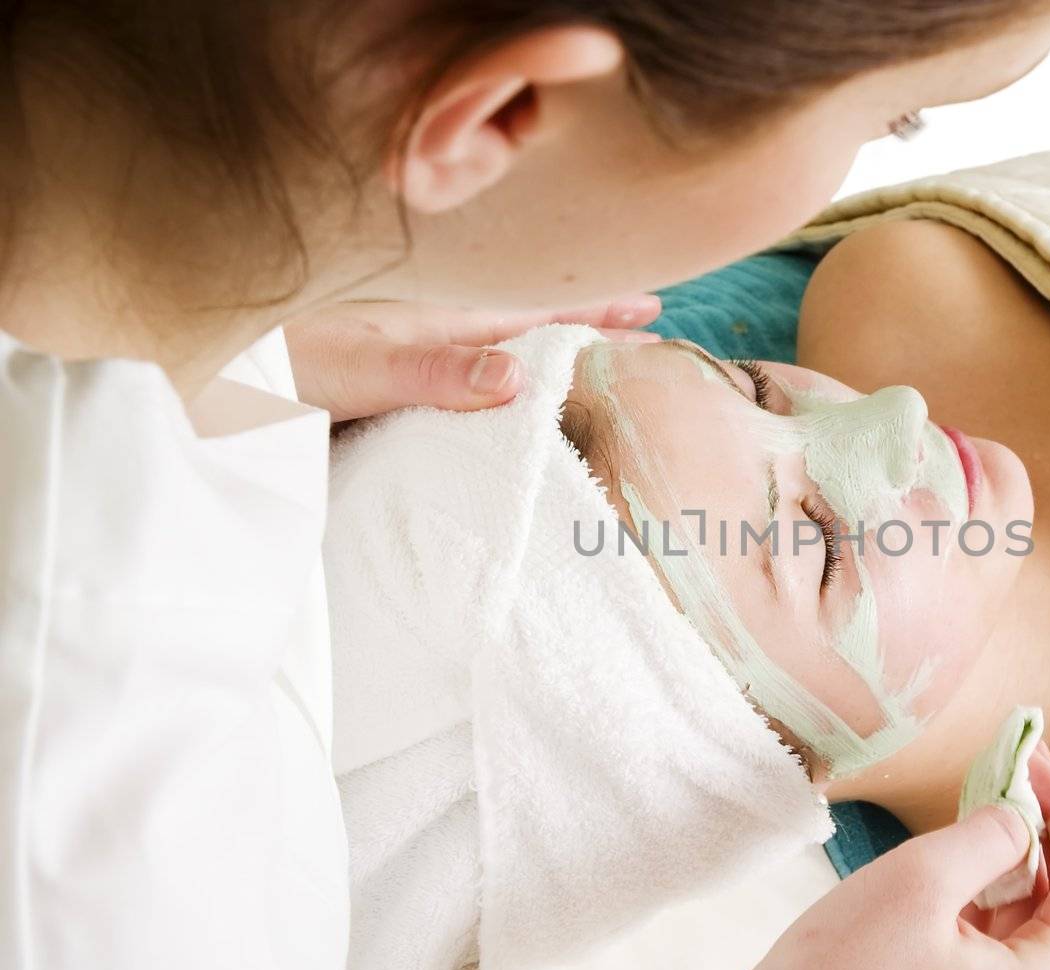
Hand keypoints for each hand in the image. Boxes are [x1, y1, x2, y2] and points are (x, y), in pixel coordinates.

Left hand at [283, 297, 659, 420]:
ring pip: (495, 336)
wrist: (191, 364)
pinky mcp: (374, 367)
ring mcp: (402, 343)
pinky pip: (460, 360)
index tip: (649, 306)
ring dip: (547, 338)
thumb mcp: (356, 366)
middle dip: (586, 318)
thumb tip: (518, 376)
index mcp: (434, 317)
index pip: (532, 312)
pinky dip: (499, 361)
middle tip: (647, 317)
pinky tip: (500, 375)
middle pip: (524, 318)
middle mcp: (426, 325)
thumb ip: (432, 370)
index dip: (591, 310)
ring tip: (593, 341)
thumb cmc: (266, 359)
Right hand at [662, 744, 1049, 969]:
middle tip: (1005, 768)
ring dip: (1007, 857)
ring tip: (975, 800)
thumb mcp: (919, 880)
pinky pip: (985, 945)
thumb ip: (988, 835)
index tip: (1034, 759)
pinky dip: (977, 892)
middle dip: (1040, 828)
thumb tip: (1019, 815)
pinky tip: (946, 858)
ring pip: (1021, 922)